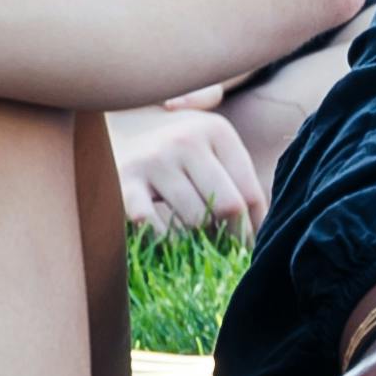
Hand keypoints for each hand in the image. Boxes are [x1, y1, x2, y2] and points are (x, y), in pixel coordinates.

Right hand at [110, 102, 266, 245]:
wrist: (113, 124)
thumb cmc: (175, 144)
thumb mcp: (209, 142)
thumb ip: (237, 175)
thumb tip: (262, 226)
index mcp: (216, 131)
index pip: (250, 192)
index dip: (254, 227)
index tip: (250, 246)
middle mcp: (186, 140)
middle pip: (228, 207)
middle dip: (230, 237)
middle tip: (225, 251)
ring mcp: (153, 160)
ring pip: (194, 221)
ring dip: (198, 240)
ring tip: (196, 242)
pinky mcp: (123, 182)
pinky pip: (155, 227)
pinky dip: (164, 240)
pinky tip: (165, 238)